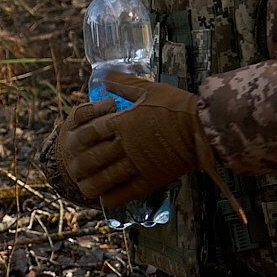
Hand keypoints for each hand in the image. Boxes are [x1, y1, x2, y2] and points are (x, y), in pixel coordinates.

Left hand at [61, 71, 215, 204]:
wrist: (205, 127)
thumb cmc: (178, 106)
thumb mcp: (149, 89)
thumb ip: (124, 84)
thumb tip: (104, 75)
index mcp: (123, 122)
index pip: (90, 132)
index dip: (78, 138)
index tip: (71, 142)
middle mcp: (126, 145)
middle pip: (93, 158)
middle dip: (79, 164)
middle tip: (71, 169)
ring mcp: (138, 164)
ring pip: (107, 178)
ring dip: (91, 184)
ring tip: (83, 188)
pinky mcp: (152, 178)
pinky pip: (128, 191)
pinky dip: (114, 197)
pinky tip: (105, 200)